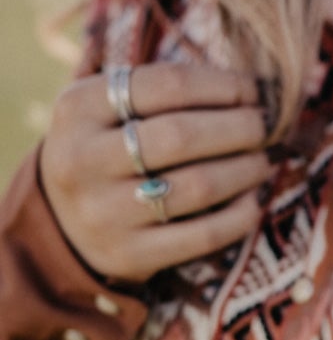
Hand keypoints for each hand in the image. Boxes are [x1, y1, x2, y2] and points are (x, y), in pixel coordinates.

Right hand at [39, 64, 270, 287]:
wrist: (59, 220)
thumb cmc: (106, 146)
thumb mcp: (109, 106)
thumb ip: (164, 90)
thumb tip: (255, 89)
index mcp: (80, 107)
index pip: (168, 85)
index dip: (224, 85)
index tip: (254, 90)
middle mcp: (82, 159)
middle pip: (183, 135)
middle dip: (240, 127)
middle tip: (265, 125)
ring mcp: (102, 212)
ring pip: (197, 186)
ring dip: (246, 169)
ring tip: (263, 159)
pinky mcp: (125, 255)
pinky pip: (201, 236)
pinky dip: (240, 216)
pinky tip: (254, 199)